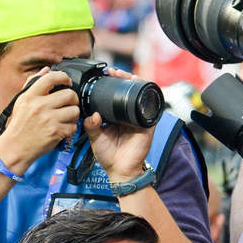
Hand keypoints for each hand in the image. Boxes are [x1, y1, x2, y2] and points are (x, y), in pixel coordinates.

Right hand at [0, 69, 81, 170]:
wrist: (14, 148)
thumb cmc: (19, 125)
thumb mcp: (21, 102)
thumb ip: (32, 84)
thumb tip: (46, 70)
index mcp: (30, 96)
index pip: (50, 78)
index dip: (63, 77)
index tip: (67, 81)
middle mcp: (40, 106)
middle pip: (69, 94)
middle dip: (73, 99)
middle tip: (69, 104)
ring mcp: (49, 119)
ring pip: (75, 110)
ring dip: (73, 115)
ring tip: (65, 118)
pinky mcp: (56, 132)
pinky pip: (73, 126)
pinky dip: (70, 128)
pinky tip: (62, 129)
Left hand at [84, 69, 159, 184]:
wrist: (120, 170)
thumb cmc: (108, 156)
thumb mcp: (94, 137)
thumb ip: (90, 125)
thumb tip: (93, 114)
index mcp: (115, 117)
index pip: (115, 96)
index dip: (112, 84)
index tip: (104, 76)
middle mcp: (128, 115)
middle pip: (128, 91)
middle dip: (122, 79)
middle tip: (114, 72)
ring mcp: (138, 118)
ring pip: (139, 95)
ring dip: (135, 83)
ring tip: (126, 76)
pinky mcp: (147, 124)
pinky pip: (151, 107)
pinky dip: (148, 96)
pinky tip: (141, 87)